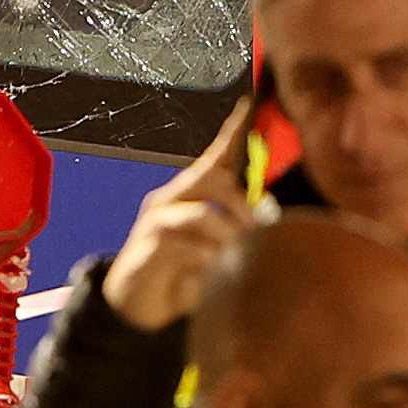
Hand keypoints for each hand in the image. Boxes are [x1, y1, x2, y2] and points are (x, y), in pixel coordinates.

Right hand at [96, 97, 261, 331]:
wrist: (137, 307)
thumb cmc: (182, 275)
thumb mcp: (214, 251)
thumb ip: (236, 235)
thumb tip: (271, 228)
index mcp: (188, 195)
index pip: (213, 157)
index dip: (230, 131)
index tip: (247, 101)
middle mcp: (168, 201)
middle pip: (211, 179)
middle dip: (242, 204)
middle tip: (258, 231)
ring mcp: (155, 223)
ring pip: (201, 216)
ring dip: (229, 238)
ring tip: (241, 258)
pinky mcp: (147, 250)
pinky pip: (184, 247)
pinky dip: (207, 260)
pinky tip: (214, 273)